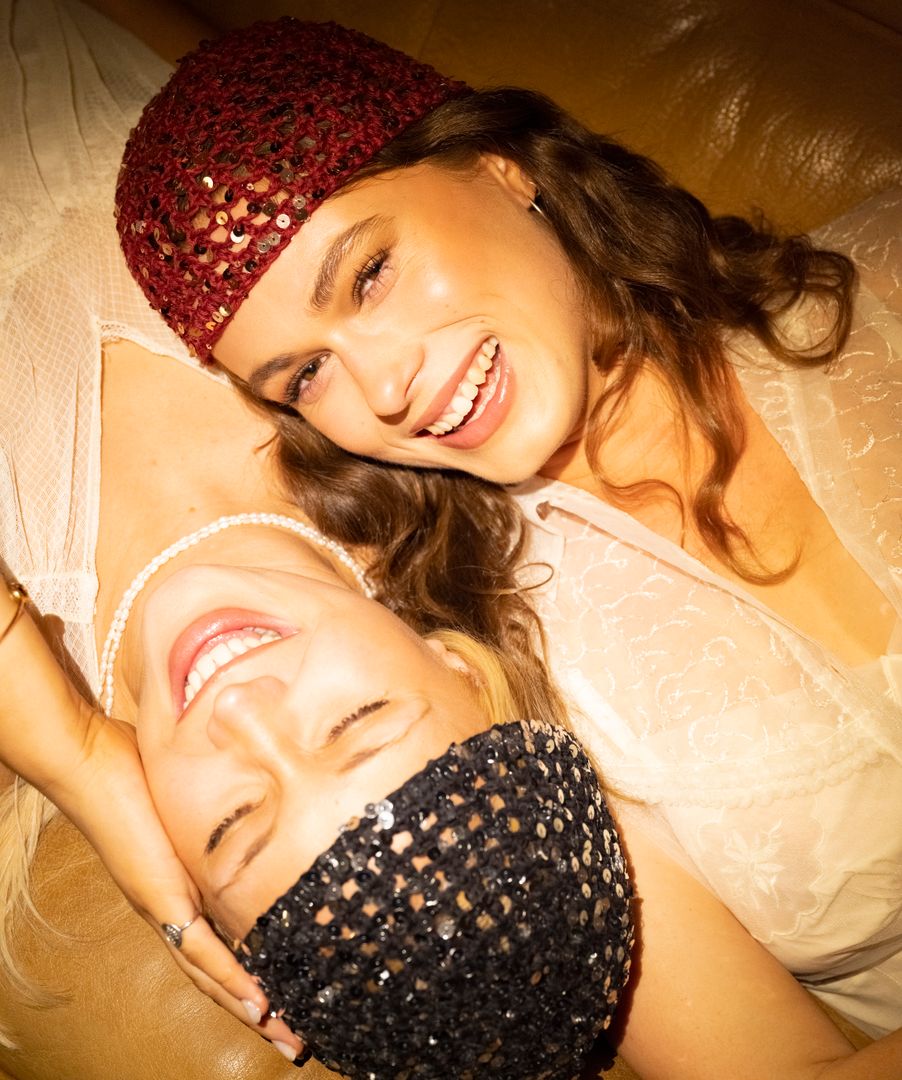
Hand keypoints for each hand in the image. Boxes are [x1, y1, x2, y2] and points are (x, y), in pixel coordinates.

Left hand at [43, 707, 304, 1061]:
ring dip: (249, 1009)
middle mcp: (165, 909)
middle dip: (256, 1010)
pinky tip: (258, 1003)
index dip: (244, 974)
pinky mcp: (160, 897)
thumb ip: (213, 793)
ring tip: (286, 1035)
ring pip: (209, 975)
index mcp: (170, 887)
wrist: (85, 761)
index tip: (282, 994)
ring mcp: (161, 906)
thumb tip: (251, 767)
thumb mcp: (185, 788)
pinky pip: (200, 949)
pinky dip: (230, 980)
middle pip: (213, 976)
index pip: (213, 942)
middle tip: (295, 1037)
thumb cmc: (128, 766)